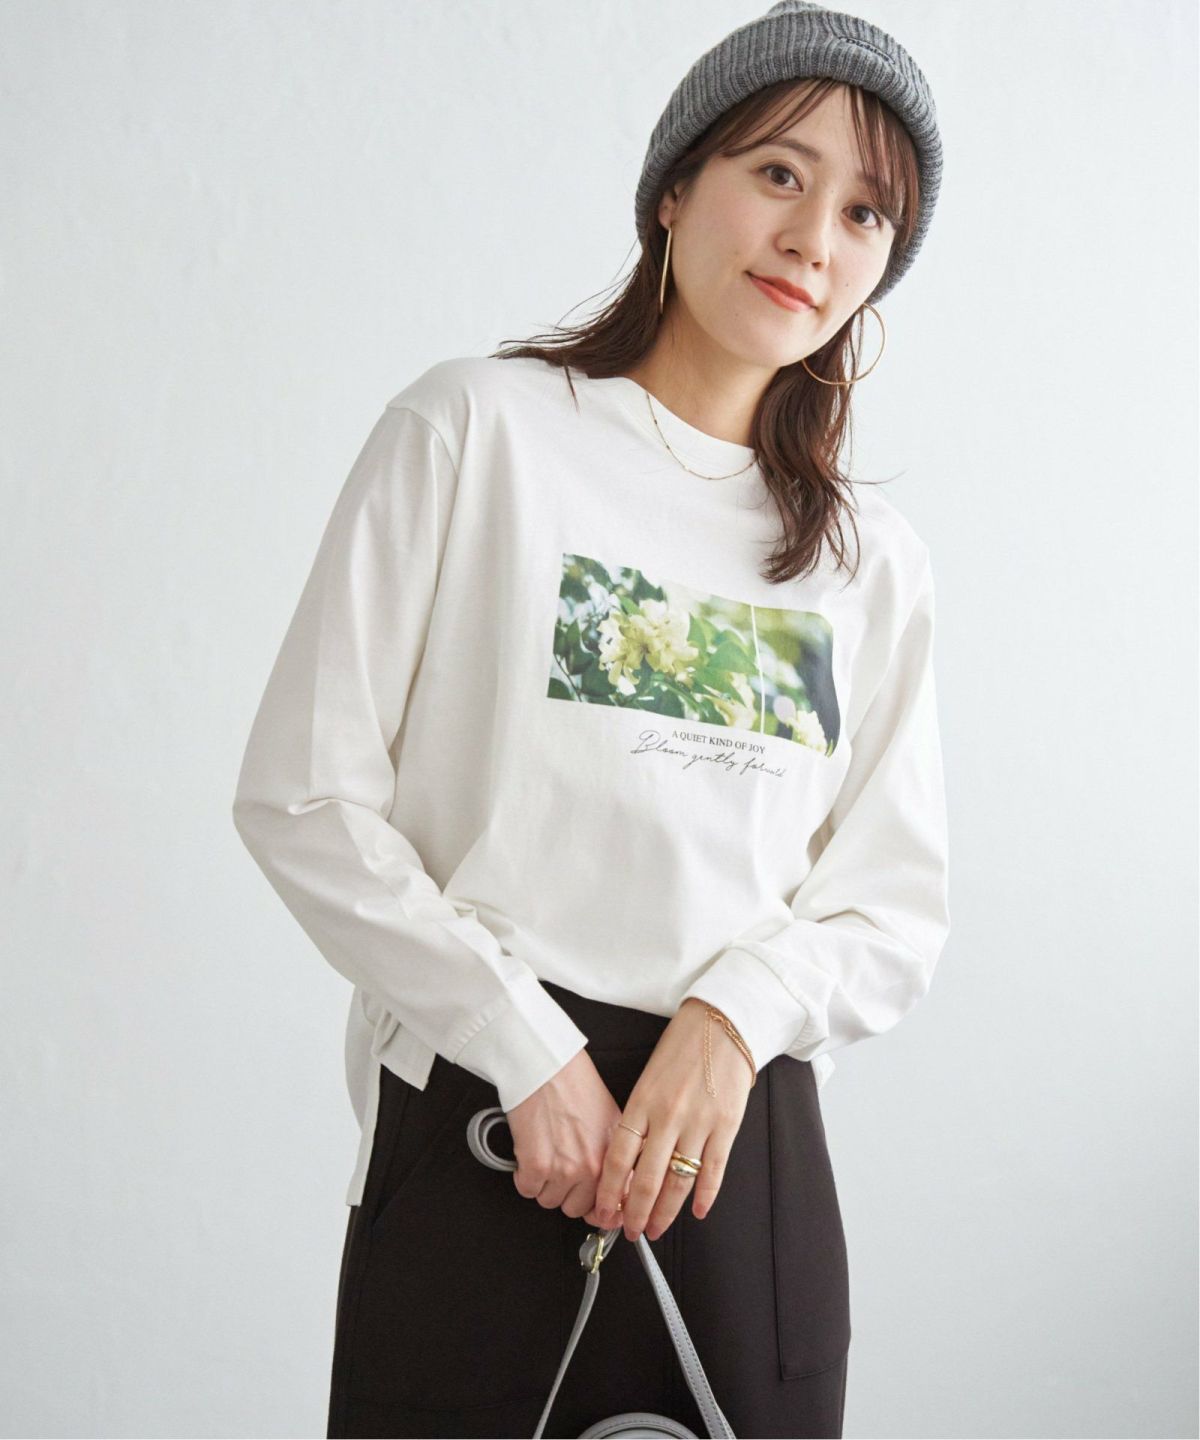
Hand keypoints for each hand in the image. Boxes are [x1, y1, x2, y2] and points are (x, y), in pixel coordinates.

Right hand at [505, 1048, 636, 1220]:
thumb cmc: (574, 1084)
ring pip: (549, 1200)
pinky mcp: (536, 1167)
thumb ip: (616, 1157)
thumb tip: (615, 1189)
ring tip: (545, 1151)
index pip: (612, 1207)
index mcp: (613, 1157)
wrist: (546, 1066)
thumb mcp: (611, 1120)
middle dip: (566, 1192)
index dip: (599, 1210)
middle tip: (560, 1166)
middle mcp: (592, 1168)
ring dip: (544, 1183)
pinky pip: (527, 1189)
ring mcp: (564, 1170)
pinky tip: (530, 1151)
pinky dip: (524, 1175)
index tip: (593, 1210)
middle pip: (576, 1208)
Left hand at [586, 999, 753, 1241]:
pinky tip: (696, 1211)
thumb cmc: (681, 1048)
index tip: (604, 1211)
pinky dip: (705, 1196)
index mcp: (642, 1103)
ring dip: (666, 1212)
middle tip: (630, 1229)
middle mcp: (668, 1116)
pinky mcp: (726, 1126)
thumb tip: (628, 1160)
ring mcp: (698, 1123)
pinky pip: (713, 1170)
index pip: (618, 1158)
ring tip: (657, 1228)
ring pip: (678, 1181)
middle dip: (635, 1212)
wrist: (720, 1024)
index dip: (610, 1191)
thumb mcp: (647, 1079)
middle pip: (646, 1178)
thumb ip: (639, 1117)